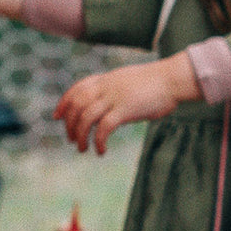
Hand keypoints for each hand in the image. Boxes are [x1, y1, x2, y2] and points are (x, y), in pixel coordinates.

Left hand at [54, 54, 200, 153]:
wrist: (173, 79)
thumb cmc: (159, 83)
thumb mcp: (132, 83)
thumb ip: (118, 92)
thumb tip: (115, 107)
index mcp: (107, 79)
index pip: (77, 89)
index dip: (63, 103)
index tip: (57, 116)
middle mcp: (106, 87)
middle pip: (77, 105)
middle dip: (69, 124)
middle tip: (72, 139)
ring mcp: (114, 98)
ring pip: (86, 118)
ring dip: (80, 135)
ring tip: (83, 149)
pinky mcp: (124, 110)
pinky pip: (104, 128)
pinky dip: (98, 141)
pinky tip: (101, 150)